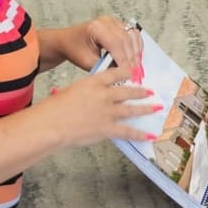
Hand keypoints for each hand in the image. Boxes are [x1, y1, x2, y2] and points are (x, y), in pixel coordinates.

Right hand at [41, 66, 160, 146]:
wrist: (51, 124)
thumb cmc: (53, 108)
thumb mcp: (69, 91)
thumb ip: (82, 91)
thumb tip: (85, 95)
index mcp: (93, 82)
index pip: (115, 73)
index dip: (127, 72)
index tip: (134, 71)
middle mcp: (104, 95)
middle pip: (127, 91)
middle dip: (140, 91)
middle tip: (150, 91)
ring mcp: (107, 112)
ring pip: (131, 109)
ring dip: (146, 108)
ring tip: (157, 107)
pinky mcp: (107, 128)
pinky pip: (127, 131)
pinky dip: (140, 134)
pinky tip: (150, 135)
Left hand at [69, 15, 143, 73]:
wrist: (68, 40)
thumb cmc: (74, 48)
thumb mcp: (86, 61)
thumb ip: (103, 67)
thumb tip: (120, 73)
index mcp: (96, 27)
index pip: (115, 43)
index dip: (124, 60)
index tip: (128, 73)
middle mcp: (106, 21)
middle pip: (126, 39)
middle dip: (131, 58)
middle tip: (134, 73)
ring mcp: (114, 21)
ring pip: (132, 36)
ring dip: (136, 52)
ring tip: (135, 67)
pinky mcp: (119, 25)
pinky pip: (133, 34)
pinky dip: (136, 46)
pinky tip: (135, 57)